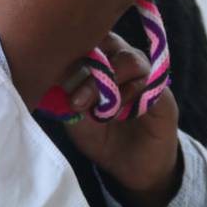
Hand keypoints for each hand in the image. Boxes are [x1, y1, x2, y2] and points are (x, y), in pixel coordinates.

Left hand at [65, 32, 180, 206]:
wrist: (131, 169)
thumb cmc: (101, 136)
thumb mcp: (75, 117)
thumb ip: (64, 95)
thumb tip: (44, 76)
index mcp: (103, 60)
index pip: (89, 37)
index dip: (71, 48)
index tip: (52, 72)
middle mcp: (125, 60)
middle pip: (108, 41)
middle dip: (87, 65)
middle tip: (73, 98)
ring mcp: (145, 75)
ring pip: (128, 59)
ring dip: (106, 82)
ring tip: (89, 108)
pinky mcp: (162, 94)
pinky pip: (147, 82)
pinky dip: (127, 95)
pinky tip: (115, 113)